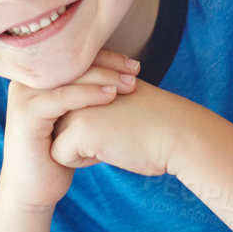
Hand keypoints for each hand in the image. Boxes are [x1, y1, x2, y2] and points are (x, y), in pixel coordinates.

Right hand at [0, 48, 139, 211]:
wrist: (35, 189)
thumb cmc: (60, 153)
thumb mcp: (76, 119)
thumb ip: (88, 94)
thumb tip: (124, 74)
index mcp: (37, 77)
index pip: (74, 57)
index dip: (106, 57)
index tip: (134, 64)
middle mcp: (26, 81)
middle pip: (72, 62)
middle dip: (108, 64)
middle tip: (136, 69)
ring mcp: (23, 95)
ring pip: (70, 77)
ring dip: (103, 77)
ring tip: (129, 83)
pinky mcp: (26, 114)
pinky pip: (63, 97)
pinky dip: (88, 94)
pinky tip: (111, 95)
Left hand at [50, 78, 181, 177]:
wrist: (179, 133)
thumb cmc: (152, 120)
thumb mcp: (118, 94)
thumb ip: (90, 92)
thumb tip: (62, 115)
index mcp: (86, 69)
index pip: (62, 101)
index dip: (81, 118)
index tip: (109, 120)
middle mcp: (76, 81)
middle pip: (55, 119)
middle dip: (74, 132)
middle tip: (112, 129)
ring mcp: (76, 103)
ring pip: (53, 137)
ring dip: (77, 146)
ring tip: (110, 138)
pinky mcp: (79, 128)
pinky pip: (60, 156)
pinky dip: (81, 161)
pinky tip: (107, 152)